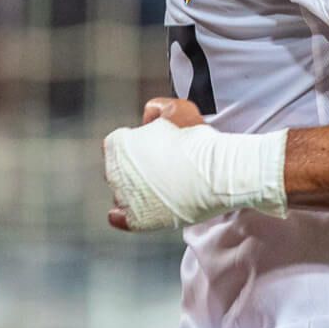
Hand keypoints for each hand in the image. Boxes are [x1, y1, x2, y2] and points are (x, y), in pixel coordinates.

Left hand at [106, 98, 201, 229]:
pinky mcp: (137, 219)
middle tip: (162, 166)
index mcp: (117, 144)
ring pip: (123, 193)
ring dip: (136, 190)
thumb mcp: (176, 108)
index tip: (155, 147)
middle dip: (137, 167)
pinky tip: (134, 212)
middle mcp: (114, 171)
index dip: (140, 144)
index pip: (120, 144)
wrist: (214, 173)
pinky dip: (125, 215)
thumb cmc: (197, 141)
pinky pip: (121, 218)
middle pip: (119, 169)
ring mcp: (124, 197)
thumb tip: (151, 114)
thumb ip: (157, 108)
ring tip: (161, 187)